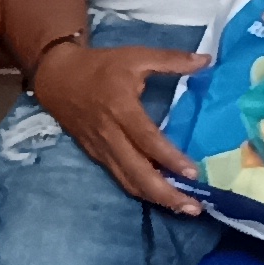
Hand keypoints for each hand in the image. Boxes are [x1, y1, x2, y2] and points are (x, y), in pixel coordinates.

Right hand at [31, 39, 209, 216]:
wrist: (57, 78)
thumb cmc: (100, 66)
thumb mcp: (135, 56)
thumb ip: (171, 59)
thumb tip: (207, 60)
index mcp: (121, 109)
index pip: (148, 140)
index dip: (170, 158)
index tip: (193, 174)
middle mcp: (110, 135)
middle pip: (138, 172)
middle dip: (166, 194)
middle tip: (194, 208)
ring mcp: (101, 149)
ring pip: (128, 181)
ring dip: (156, 198)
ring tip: (183, 208)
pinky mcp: (96, 156)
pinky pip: (120, 178)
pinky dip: (141, 190)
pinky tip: (160, 197)